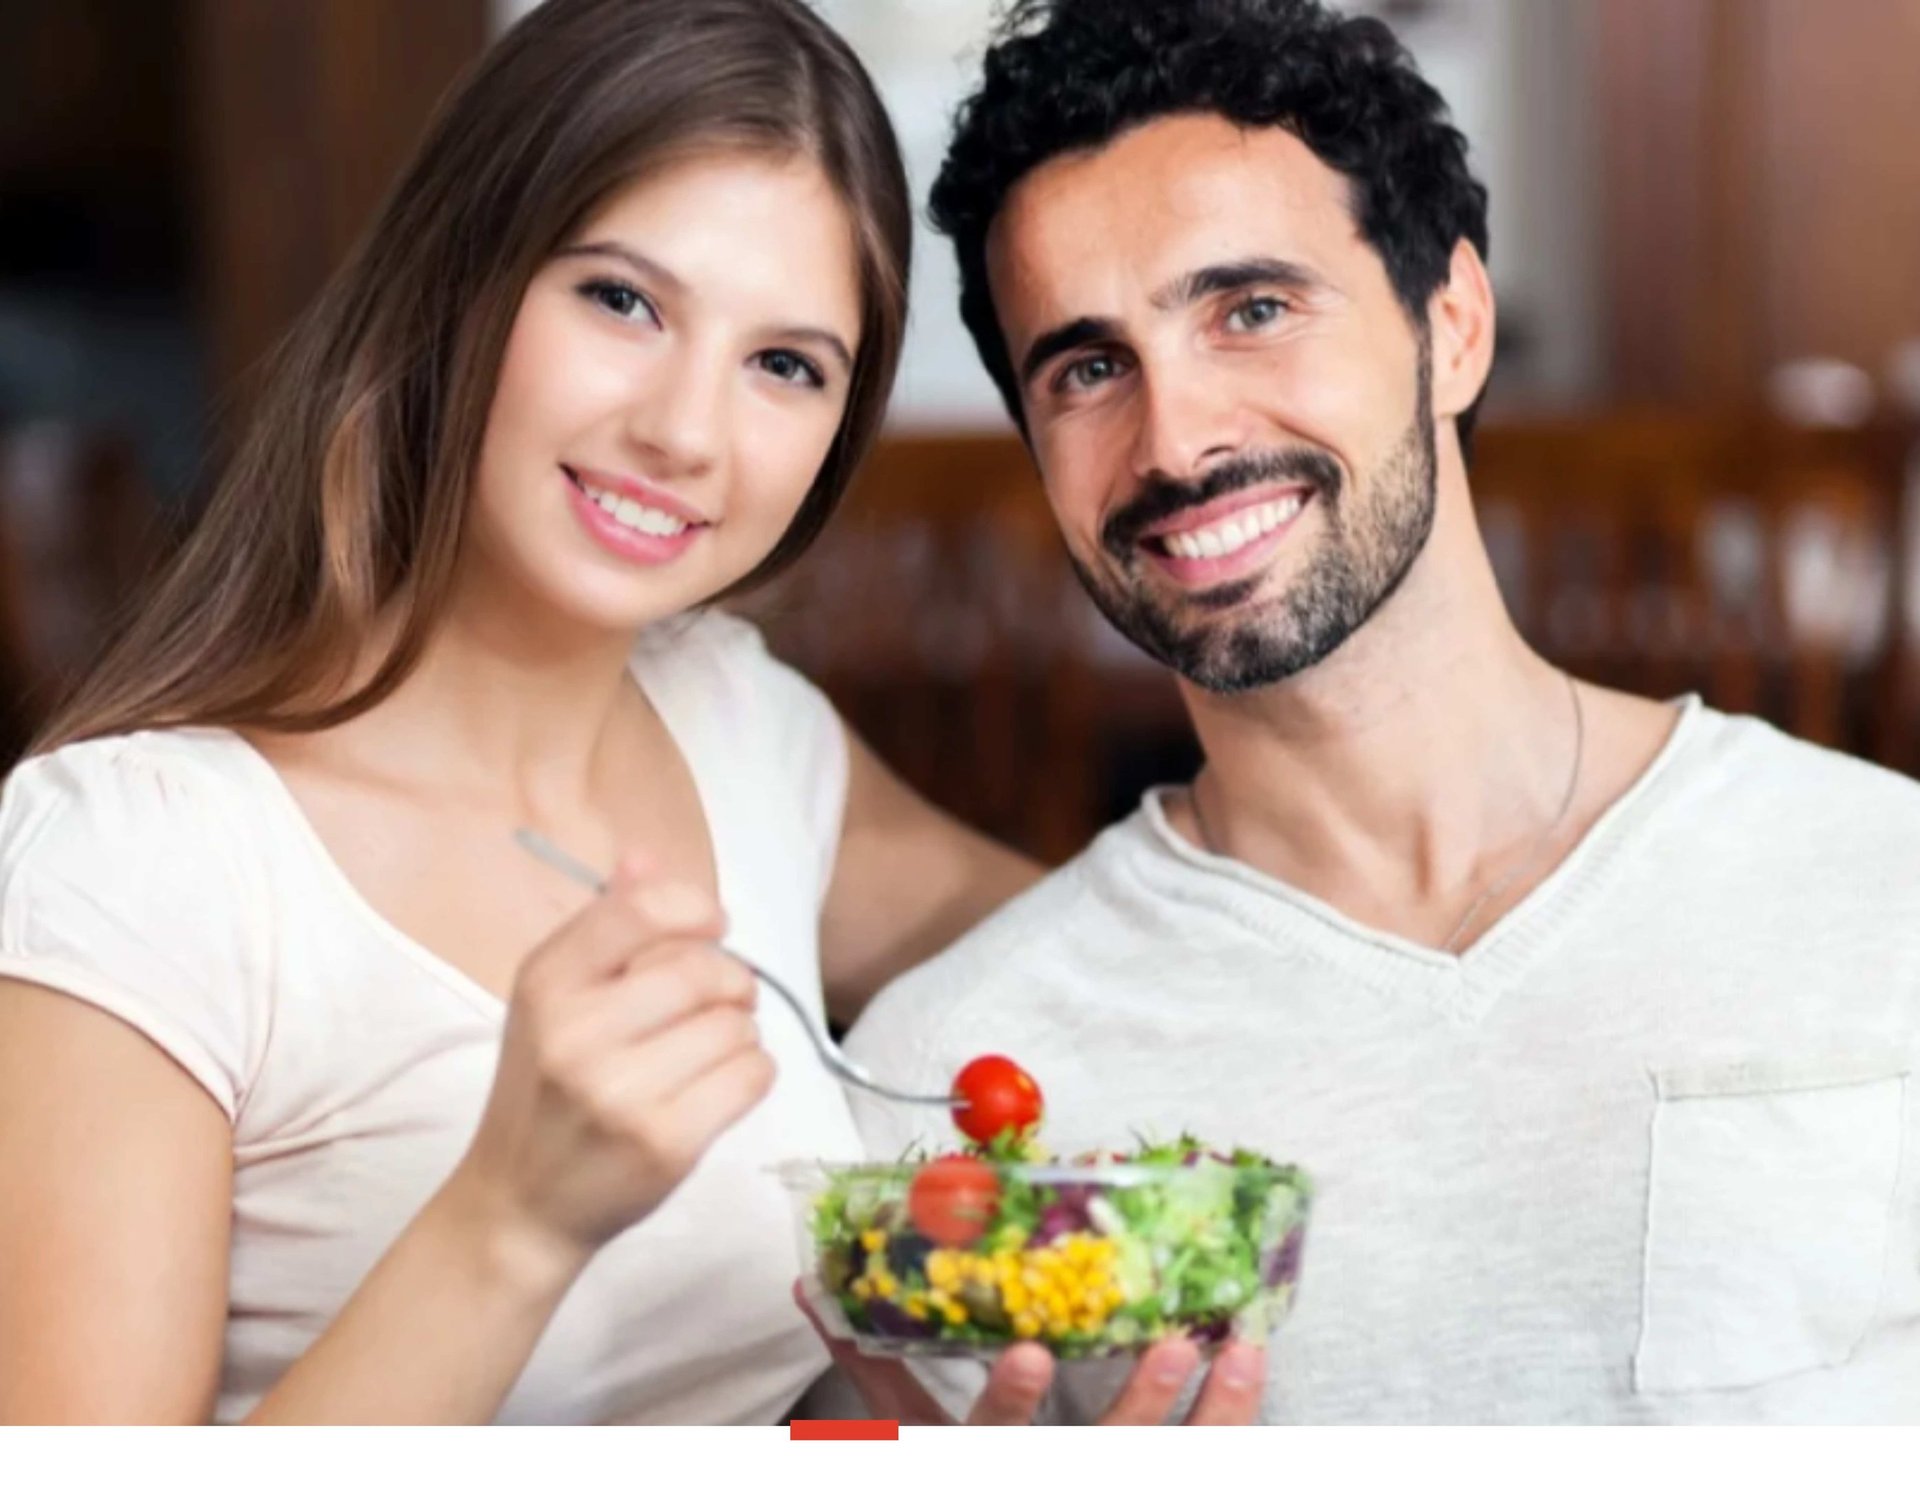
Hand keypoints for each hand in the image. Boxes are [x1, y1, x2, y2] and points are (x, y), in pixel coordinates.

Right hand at [448, 854, 775, 1282]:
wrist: (520, 1203)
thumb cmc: (546, 1090)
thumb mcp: (553, 1000)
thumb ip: (605, 927)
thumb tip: (645, 856)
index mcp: (547, 983)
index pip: (641, 910)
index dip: (695, 909)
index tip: (713, 927)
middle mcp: (576, 1033)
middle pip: (701, 970)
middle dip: (731, 979)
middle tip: (724, 999)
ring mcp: (619, 1092)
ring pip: (734, 1025)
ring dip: (740, 1032)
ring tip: (708, 1051)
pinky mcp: (664, 1142)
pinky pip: (751, 1075)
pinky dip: (753, 1072)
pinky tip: (720, 1084)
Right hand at [795, 1281, 1266, 1424]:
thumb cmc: (963, 1467)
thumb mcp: (906, 1439)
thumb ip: (870, 1371)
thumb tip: (813, 1290)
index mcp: (981, 1463)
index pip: (989, 1435)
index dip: (1011, 1401)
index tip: (1033, 1353)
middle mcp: (1042, 1478)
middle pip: (1095, 1454)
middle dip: (1140, 1406)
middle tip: (1173, 1346)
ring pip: (1162, 1462)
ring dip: (1212, 1411)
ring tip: (1236, 1352)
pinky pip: (1197, 1467)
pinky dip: (1234, 1421)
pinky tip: (1253, 1369)